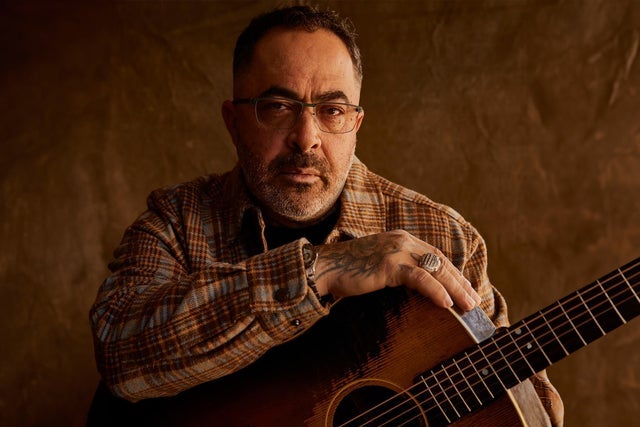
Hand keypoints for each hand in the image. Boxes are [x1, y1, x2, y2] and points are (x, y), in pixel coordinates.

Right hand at [314, 230, 480, 310]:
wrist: (325, 267)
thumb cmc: (348, 271)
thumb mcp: (378, 266)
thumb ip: (397, 269)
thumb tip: (416, 287)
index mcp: (401, 239)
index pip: (435, 256)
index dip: (452, 273)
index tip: (465, 289)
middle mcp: (403, 241)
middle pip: (440, 261)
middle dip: (459, 281)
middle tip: (473, 301)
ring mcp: (396, 251)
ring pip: (435, 269)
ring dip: (455, 288)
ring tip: (468, 305)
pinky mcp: (389, 264)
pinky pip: (419, 278)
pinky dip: (435, 290)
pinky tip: (446, 303)